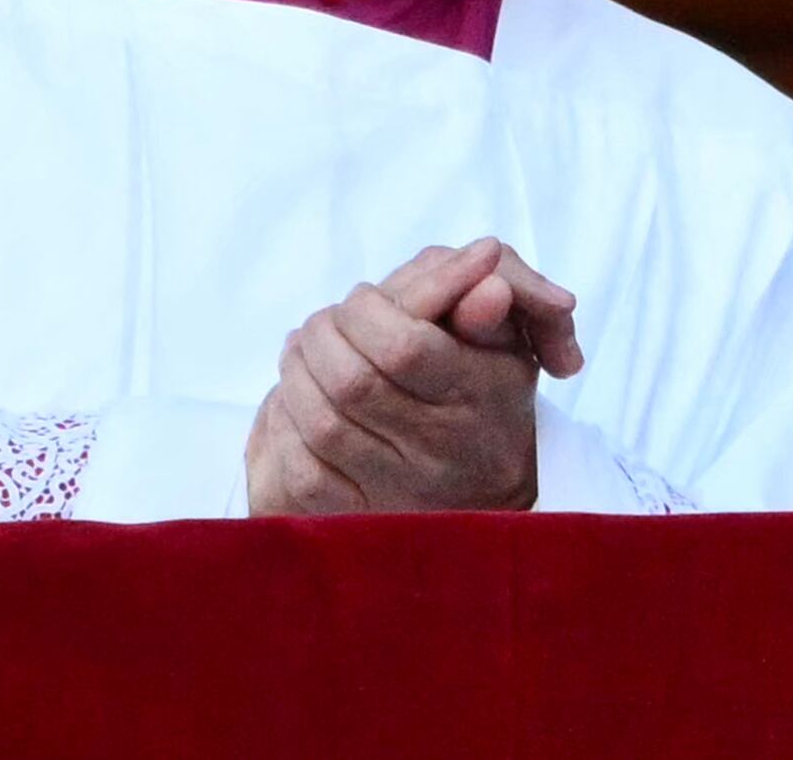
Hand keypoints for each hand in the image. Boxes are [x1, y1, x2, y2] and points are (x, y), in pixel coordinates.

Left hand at [240, 236, 585, 517]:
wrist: (483, 497)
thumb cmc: (488, 406)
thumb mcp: (507, 353)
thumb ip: (488, 310)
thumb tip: (488, 275)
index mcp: (474, 399)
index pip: (404, 347)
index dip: (370, 312)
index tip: (366, 297)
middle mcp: (435, 449)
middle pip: (352, 381)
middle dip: (325, 336)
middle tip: (326, 321)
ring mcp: (393, 488)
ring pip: (318, 421)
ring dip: (298, 373)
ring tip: (303, 350)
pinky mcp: (352, 516)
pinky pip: (299, 466)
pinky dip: (285, 422)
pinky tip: (294, 399)